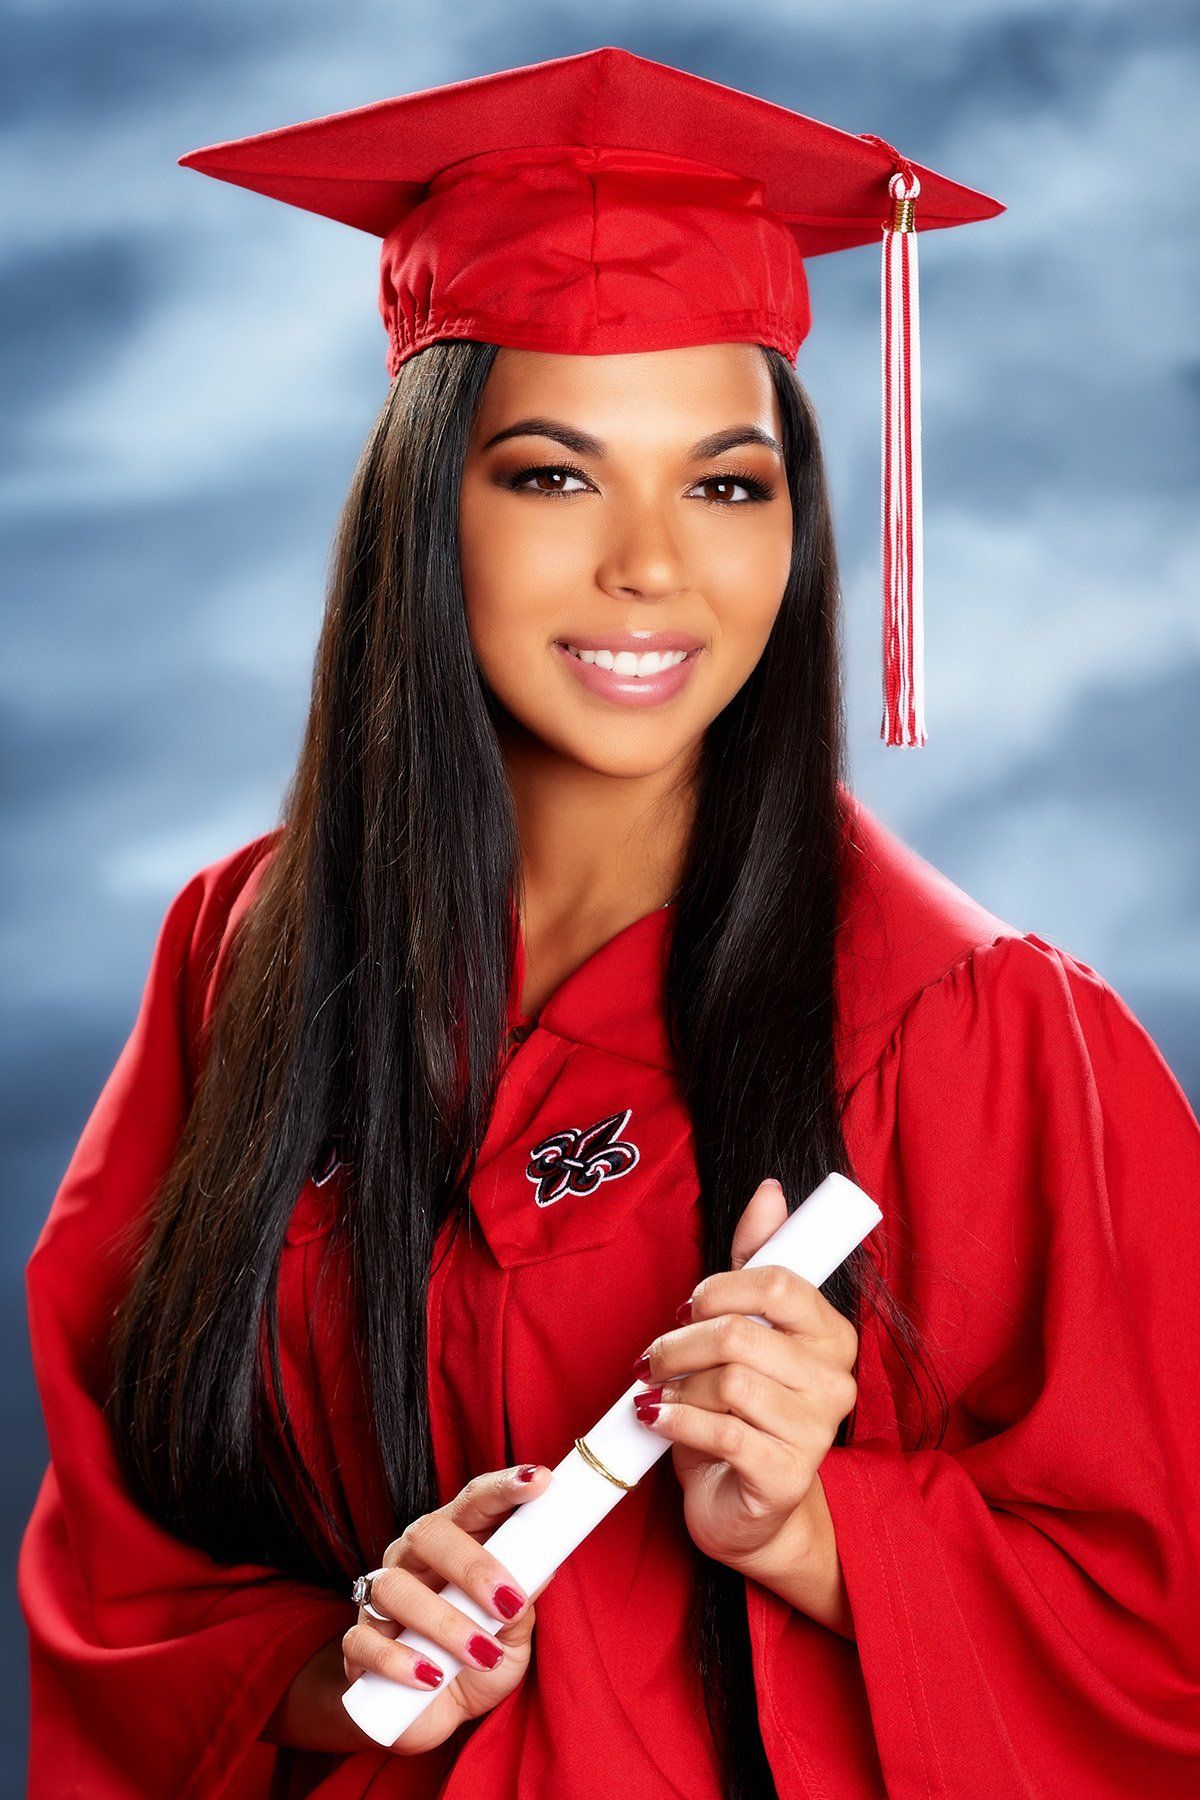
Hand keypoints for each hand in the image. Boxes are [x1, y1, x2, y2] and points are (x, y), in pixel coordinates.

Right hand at [341, 1463, 554, 1754]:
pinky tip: (432, 1678)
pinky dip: (399, 1662)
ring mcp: (377, 1599)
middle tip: (509, 1602)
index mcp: (452, 1543)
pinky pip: (364, 1643)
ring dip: (445, 1622)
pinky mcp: (357, 1647)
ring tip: (483, 1654)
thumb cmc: (478, 1662)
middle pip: (428, 1534)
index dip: (503, 1488)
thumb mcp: (512, 1633)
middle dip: (473, 1566)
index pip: (473, 1501)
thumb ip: (523, 1601)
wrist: (436, 1720)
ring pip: (394, 1588)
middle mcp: (411, 1559)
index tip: (539, 1481)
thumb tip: (542, 1567)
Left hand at [631, 1177, 858, 1583]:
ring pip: (727, 1382)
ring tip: (661, 1393)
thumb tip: (771, 1192)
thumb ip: (757, 1260)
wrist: (743, 1504)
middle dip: (681, 1341)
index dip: (720, 1287)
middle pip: (741, 1334)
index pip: (780, 1282)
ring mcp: (816, 1432)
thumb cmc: (741, 1411)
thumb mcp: (746, 1329)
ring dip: (677, 1386)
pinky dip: (676, 1422)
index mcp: (832, 1335)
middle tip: (656, 1357)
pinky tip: (658, 1420)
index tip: (689, 1307)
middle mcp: (835, 1381)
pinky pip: (721, 1433)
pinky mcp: (786, 1477)